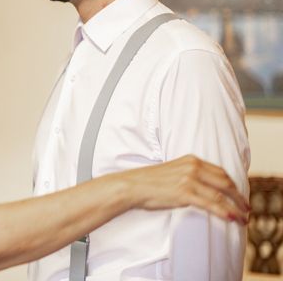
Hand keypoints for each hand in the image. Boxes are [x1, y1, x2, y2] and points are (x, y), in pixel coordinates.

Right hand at [118, 155, 248, 223]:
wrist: (132, 186)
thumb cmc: (149, 182)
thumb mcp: (173, 171)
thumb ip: (189, 175)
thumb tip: (203, 189)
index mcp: (190, 160)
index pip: (220, 171)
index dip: (233, 184)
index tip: (238, 195)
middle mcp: (192, 167)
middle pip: (225, 181)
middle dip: (238, 196)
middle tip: (245, 207)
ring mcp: (189, 179)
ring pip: (221, 194)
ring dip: (235, 207)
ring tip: (242, 217)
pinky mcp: (185, 193)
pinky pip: (212, 204)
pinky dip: (224, 212)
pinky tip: (231, 218)